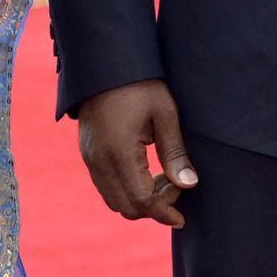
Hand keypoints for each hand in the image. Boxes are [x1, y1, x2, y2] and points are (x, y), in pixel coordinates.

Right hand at [76, 79, 197, 226]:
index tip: (183, 216)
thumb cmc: (140, 82)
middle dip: (154, 207)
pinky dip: (126, 189)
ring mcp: (89, 158)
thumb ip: (175, 152)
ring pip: (114, 200)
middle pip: (126, 207)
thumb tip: (189, 185)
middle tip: (176, 186)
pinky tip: (147, 171)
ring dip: (140, 199)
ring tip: (164, 177)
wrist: (105, 60)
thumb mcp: (164, 113)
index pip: (142, 200)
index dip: (164, 212)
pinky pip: (105, 186)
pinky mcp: (88, 154)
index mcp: (118, 152)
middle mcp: (98, 161)